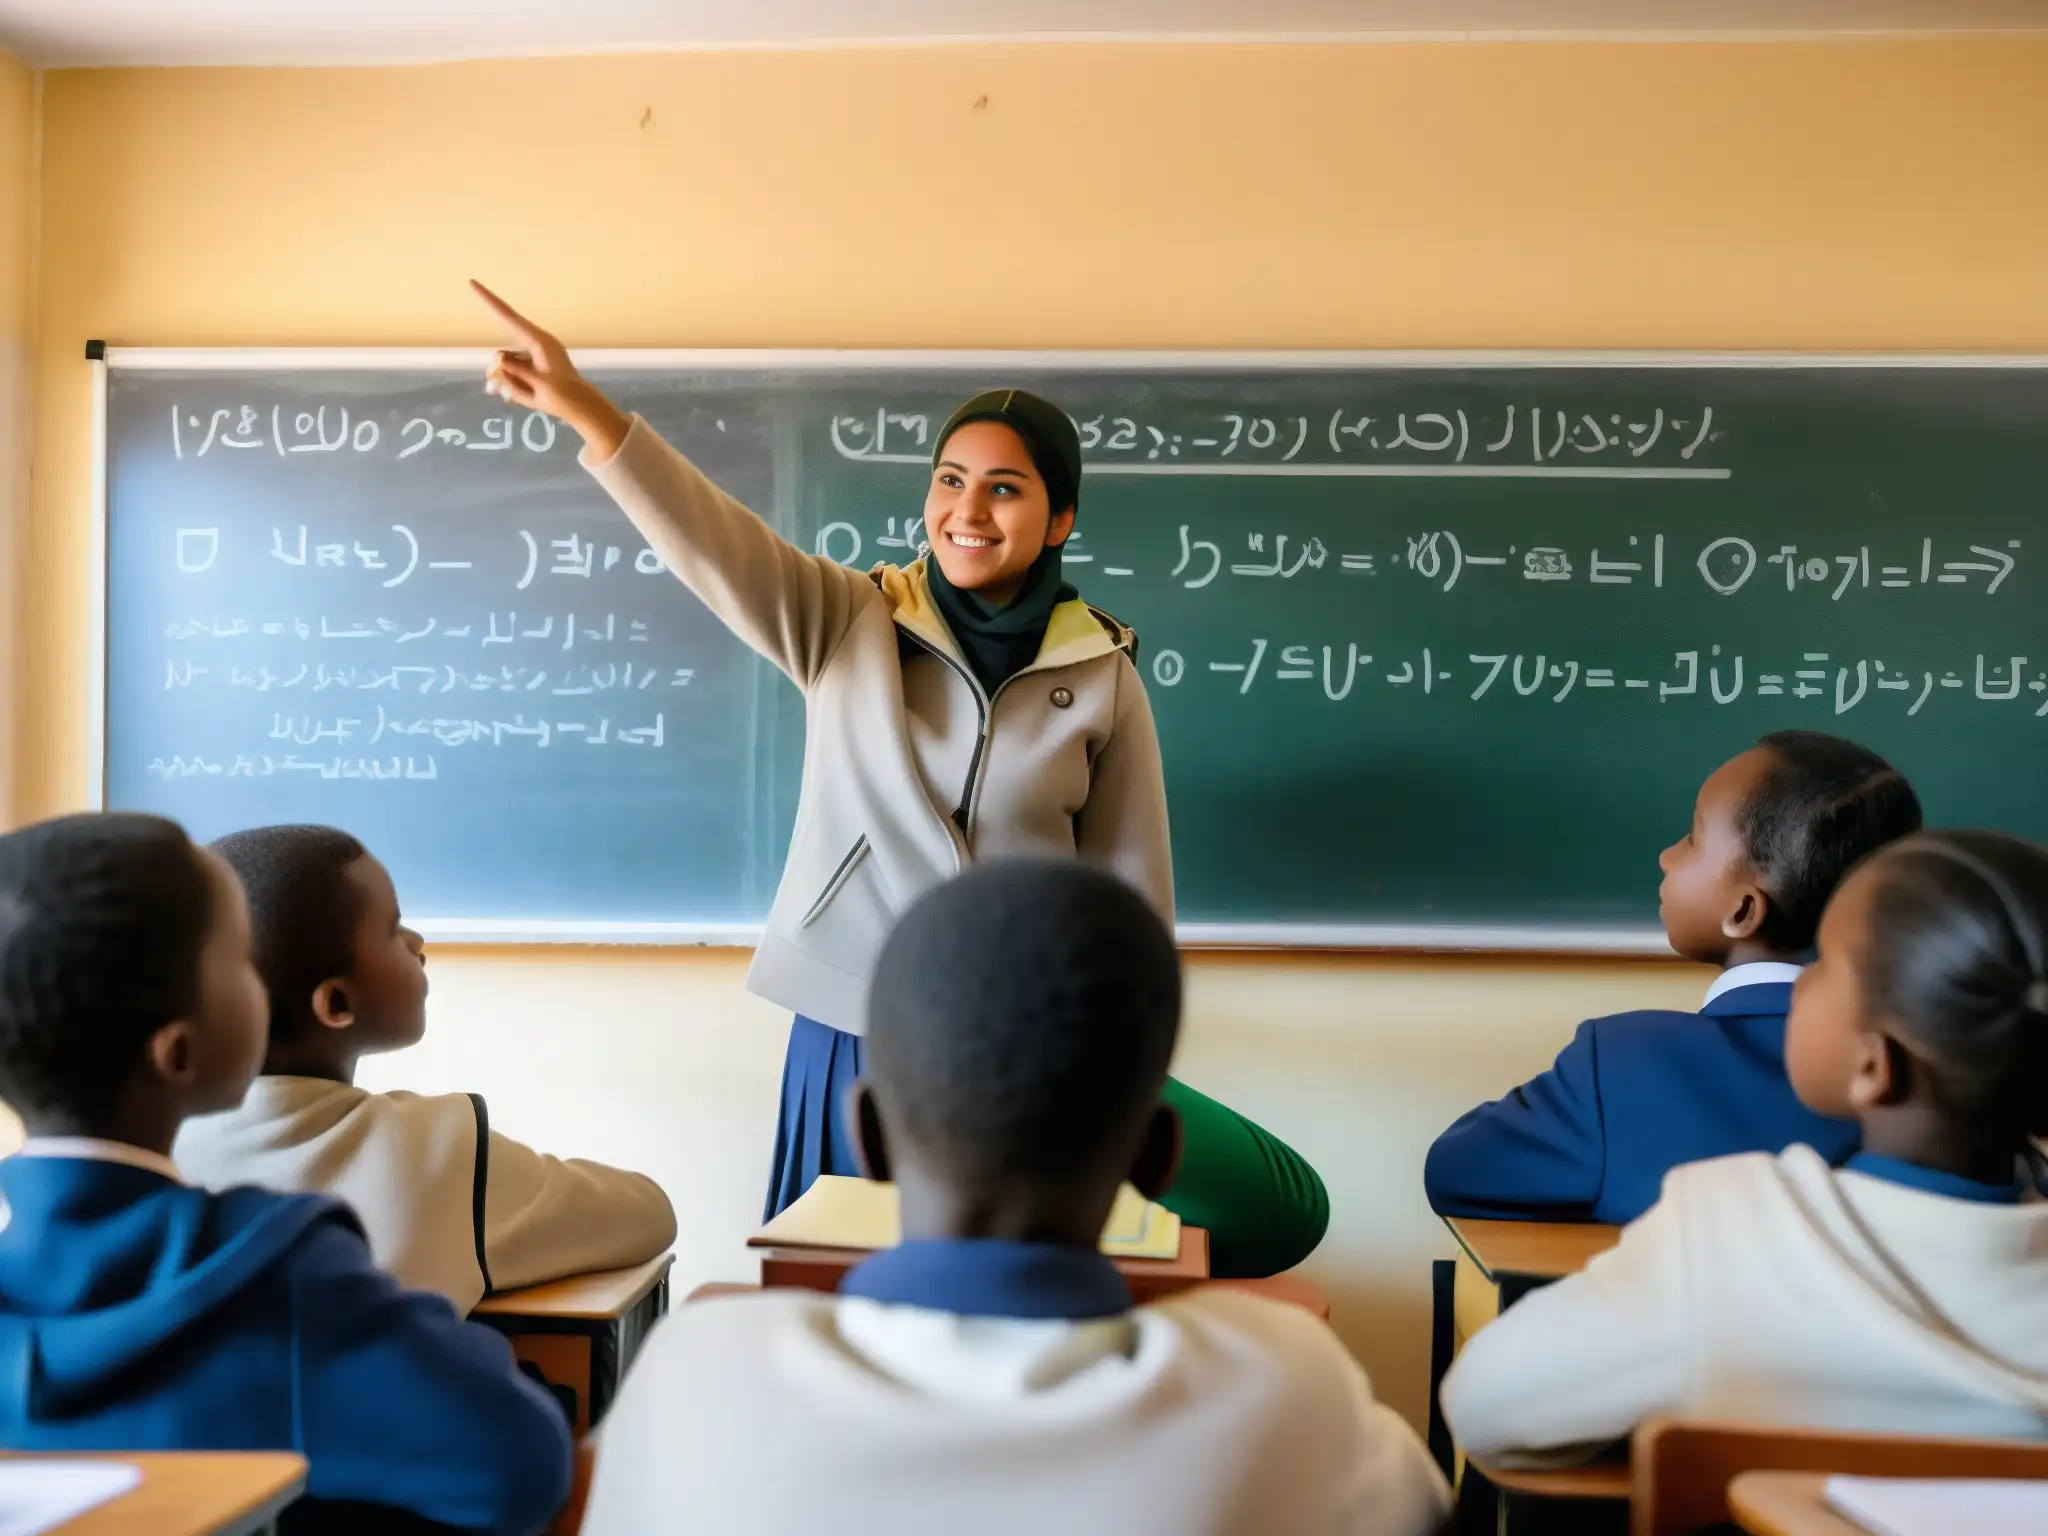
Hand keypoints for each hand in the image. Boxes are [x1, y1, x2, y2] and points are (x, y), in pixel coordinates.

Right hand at [471, 280, 632, 460]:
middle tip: (497, 388)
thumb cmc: (563, 395)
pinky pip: (513, 373)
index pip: (508, 316)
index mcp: (538, 341)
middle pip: (503, 353)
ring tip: (505, 394)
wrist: (581, 408)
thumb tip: (498, 361)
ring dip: (503, 381)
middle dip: (498, 371)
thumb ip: (514, 371)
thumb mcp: (535, 384)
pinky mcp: (534, 367)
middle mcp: (535, 344)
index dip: (488, 299)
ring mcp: (534, 356)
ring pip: (506, 365)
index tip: (471, 282)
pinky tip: (509, 396)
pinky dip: (510, 385)